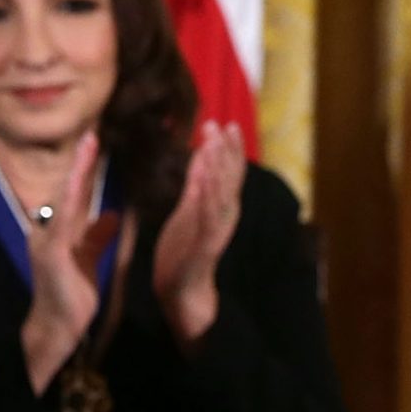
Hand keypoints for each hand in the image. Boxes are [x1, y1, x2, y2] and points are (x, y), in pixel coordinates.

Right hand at [19, 133, 133, 394]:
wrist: (56, 328)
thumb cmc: (71, 298)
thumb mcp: (88, 260)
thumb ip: (96, 236)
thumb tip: (109, 213)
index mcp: (60, 233)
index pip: (76, 196)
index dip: (86, 170)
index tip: (97, 144)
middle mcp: (49, 231)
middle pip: (68, 190)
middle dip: (81, 162)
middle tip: (93, 132)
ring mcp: (47, 241)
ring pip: (65, 198)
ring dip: (77, 171)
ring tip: (89, 146)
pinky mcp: (50, 253)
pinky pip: (64, 221)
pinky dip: (73, 199)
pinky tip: (79, 183)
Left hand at [151, 120, 244, 345]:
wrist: (181, 289)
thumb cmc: (183, 250)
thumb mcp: (189, 209)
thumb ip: (197, 182)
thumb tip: (202, 153)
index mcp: (217, 205)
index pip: (225, 171)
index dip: (225, 147)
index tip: (221, 123)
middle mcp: (223, 214)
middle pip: (229, 177)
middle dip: (227, 151)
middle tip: (224, 125)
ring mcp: (217, 229)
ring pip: (223, 193)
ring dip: (221, 168)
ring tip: (217, 144)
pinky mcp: (206, 244)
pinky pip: (210, 218)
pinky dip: (211, 198)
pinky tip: (208, 181)